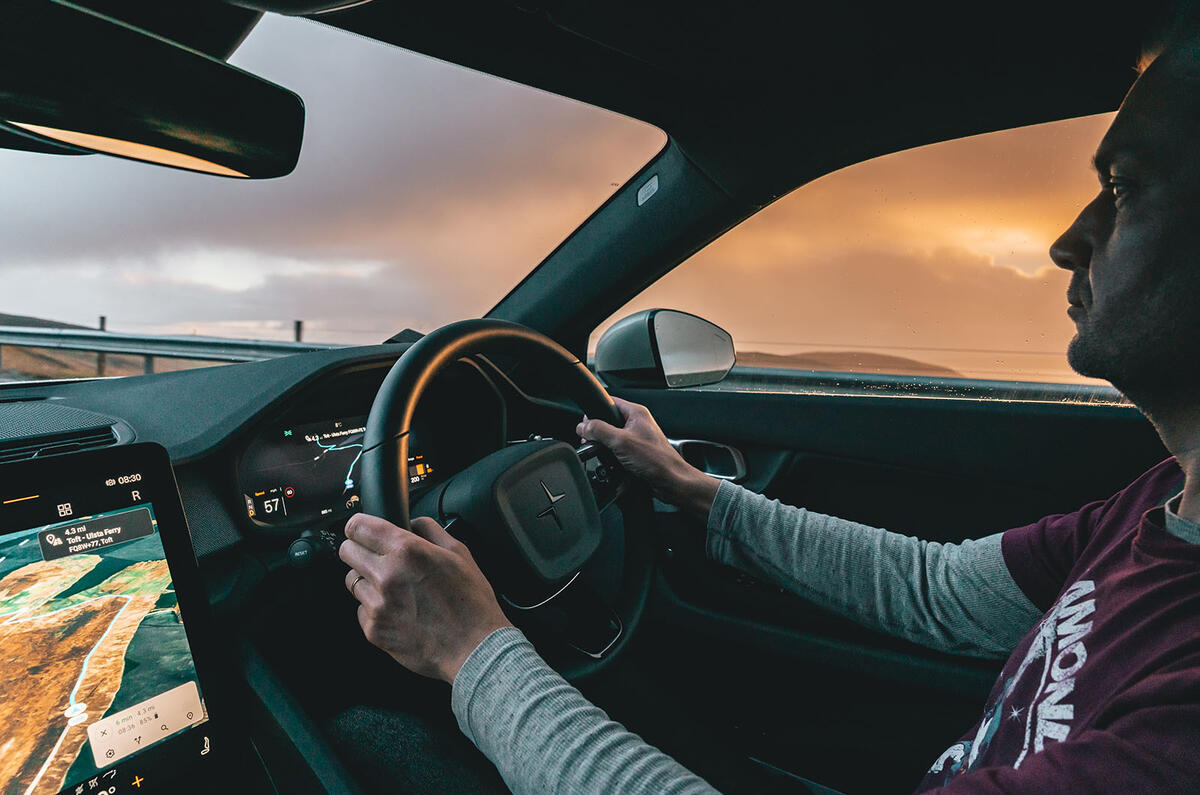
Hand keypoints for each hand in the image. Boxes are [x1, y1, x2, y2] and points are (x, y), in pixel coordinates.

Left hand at [338, 513, 512, 683]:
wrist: (474, 648)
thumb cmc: (471, 602)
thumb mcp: (459, 553)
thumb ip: (430, 529)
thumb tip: (412, 522)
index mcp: (407, 551)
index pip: (358, 527)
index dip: (359, 526)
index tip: (363, 531)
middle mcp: (387, 575)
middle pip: (347, 551)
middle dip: (359, 550)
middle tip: (378, 558)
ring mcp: (377, 605)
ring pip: (352, 581)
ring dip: (367, 580)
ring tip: (393, 588)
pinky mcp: (374, 630)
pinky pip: (361, 610)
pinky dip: (374, 608)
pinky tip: (397, 610)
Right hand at [577, 396, 718, 516]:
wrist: (671, 481)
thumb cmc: (656, 460)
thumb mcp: (620, 441)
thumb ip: (599, 431)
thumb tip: (583, 426)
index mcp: (636, 413)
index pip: (610, 402)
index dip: (595, 412)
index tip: (585, 423)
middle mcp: (637, 424)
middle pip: (608, 423)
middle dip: (598, 434)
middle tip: (591, 442)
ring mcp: (637, 440)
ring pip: (612, 440)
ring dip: (606, 449)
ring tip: (604, 456)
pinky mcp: (637, 455)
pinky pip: (618, 454)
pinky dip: (613, 460)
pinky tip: (613, 466)